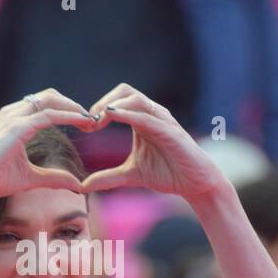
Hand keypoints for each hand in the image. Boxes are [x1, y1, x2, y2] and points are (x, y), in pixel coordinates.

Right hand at [0, 89, 94, 201]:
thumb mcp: (32, 178)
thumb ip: (53, 178)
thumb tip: (76, 184)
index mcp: (14, 119)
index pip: (45, 103)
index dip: (67, 109)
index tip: (86, 122)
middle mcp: (13, 113)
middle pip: (49, 96)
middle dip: (73, 105)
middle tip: (92, 119)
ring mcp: (13, 118)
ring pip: (50, 100)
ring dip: (74, 108)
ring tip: (90, 120)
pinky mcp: (16, 127)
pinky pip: (48, 115)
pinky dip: (68, 116)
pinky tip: (83, 122)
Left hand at [83, 84, 226, 200]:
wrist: (195, 184)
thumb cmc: (167, 173)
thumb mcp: (130, 175)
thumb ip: (107, 177)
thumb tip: (82, 186)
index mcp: (142, 119)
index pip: (116, 100)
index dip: (97, 109)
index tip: (85, 129)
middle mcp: (152, 114)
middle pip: (124, 90)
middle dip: (102, 102)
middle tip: (89, 124)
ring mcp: (162, 120)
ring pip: (135, 98)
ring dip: (112, 105)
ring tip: (97, 121)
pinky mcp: (170, 131)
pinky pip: (147, 117)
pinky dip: (129, 114)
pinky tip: (113, 117)